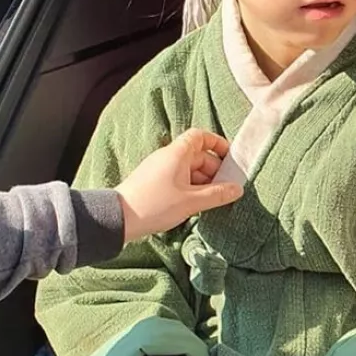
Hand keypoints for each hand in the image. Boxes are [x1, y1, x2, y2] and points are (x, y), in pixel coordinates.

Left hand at [116, 128, 242, 240]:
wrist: (118, 219)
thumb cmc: (154, 205)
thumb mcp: (192, 202)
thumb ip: (218, 194)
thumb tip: (237, 189)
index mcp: (177, 154)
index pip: (200, 136)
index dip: (217, 144)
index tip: (229, 159)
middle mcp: (167, 157)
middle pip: (198, 155)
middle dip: (214, 171)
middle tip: (225, 189)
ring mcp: (159, 170)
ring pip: (189, 169)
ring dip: (203, 182)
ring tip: (210, 201)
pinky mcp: (154, 182)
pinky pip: (179, 179)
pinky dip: (191, 188)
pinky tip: (194, 204)